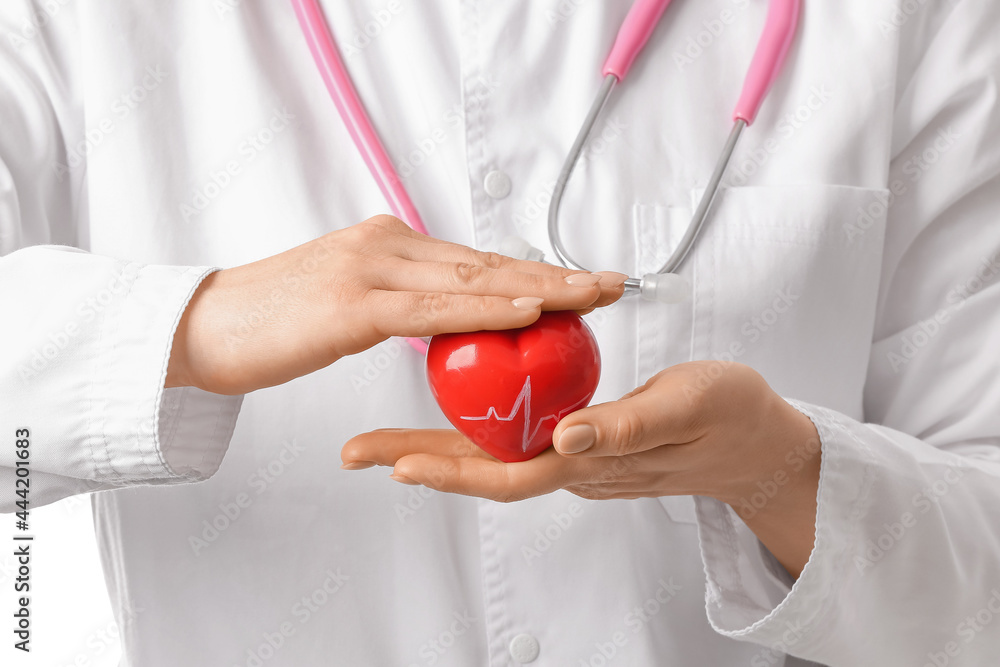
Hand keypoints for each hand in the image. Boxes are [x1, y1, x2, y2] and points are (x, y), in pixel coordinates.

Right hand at [166, 215, 624, 393]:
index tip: (581, 280)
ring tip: (593, 294)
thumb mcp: (345, 306)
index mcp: (388, 244)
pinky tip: (529, 312)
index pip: (476, 258)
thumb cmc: (271, 323)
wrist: (202, 328)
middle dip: (557, 273)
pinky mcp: (354, 303)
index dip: (534, 268)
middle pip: (489, 261)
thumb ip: (395, 304)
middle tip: (612, 282)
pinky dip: (487, 309)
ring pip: (473, 278)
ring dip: (540, 287)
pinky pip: (434, 309)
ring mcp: (371, 269)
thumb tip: (437, 321)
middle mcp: (387, 245)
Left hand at [342, 361, 820, 575]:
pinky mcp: (581, 440)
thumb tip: (564, 437)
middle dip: (418, 461)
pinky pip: (518, 437)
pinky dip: (476, 427)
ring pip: (494, 455)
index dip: (453, 471)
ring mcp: (574, 456)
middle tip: (357, 452)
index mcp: (594, 461)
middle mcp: (573, 465)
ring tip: (382, 439)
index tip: (399, 464)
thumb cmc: (729, 417)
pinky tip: (453, 411)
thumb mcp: (687, 406)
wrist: (756, 440)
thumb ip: (626, 426)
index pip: (510, 475)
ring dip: (436, 447)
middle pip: (484, 471)